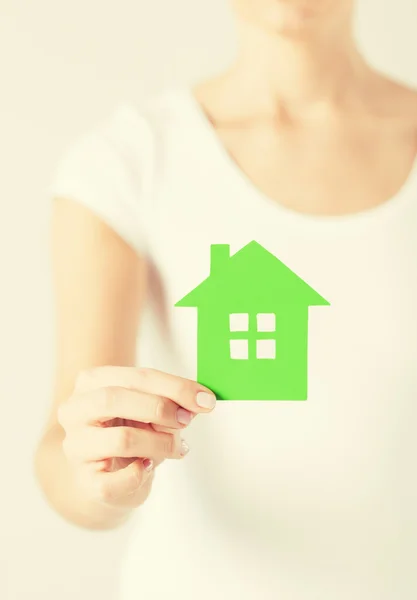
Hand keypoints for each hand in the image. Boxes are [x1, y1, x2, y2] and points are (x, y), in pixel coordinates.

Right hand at [57, 366, 215, 508]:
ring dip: (159, 443)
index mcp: (91, 382)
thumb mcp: (149, 410)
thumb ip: (171, 402)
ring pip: (122, 438)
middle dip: (160, 408)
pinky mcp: (84, 481)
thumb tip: (200, 401)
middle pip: (115, 398)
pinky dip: (141, 474)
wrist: (105, 477)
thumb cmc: (130, 433)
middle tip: (187, 421)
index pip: (136, 376)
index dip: (175, 387)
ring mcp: (76, 446)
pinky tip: (148, 466)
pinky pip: (118, 479)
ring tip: (175, 448)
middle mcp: (75, 410)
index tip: (206, 399)